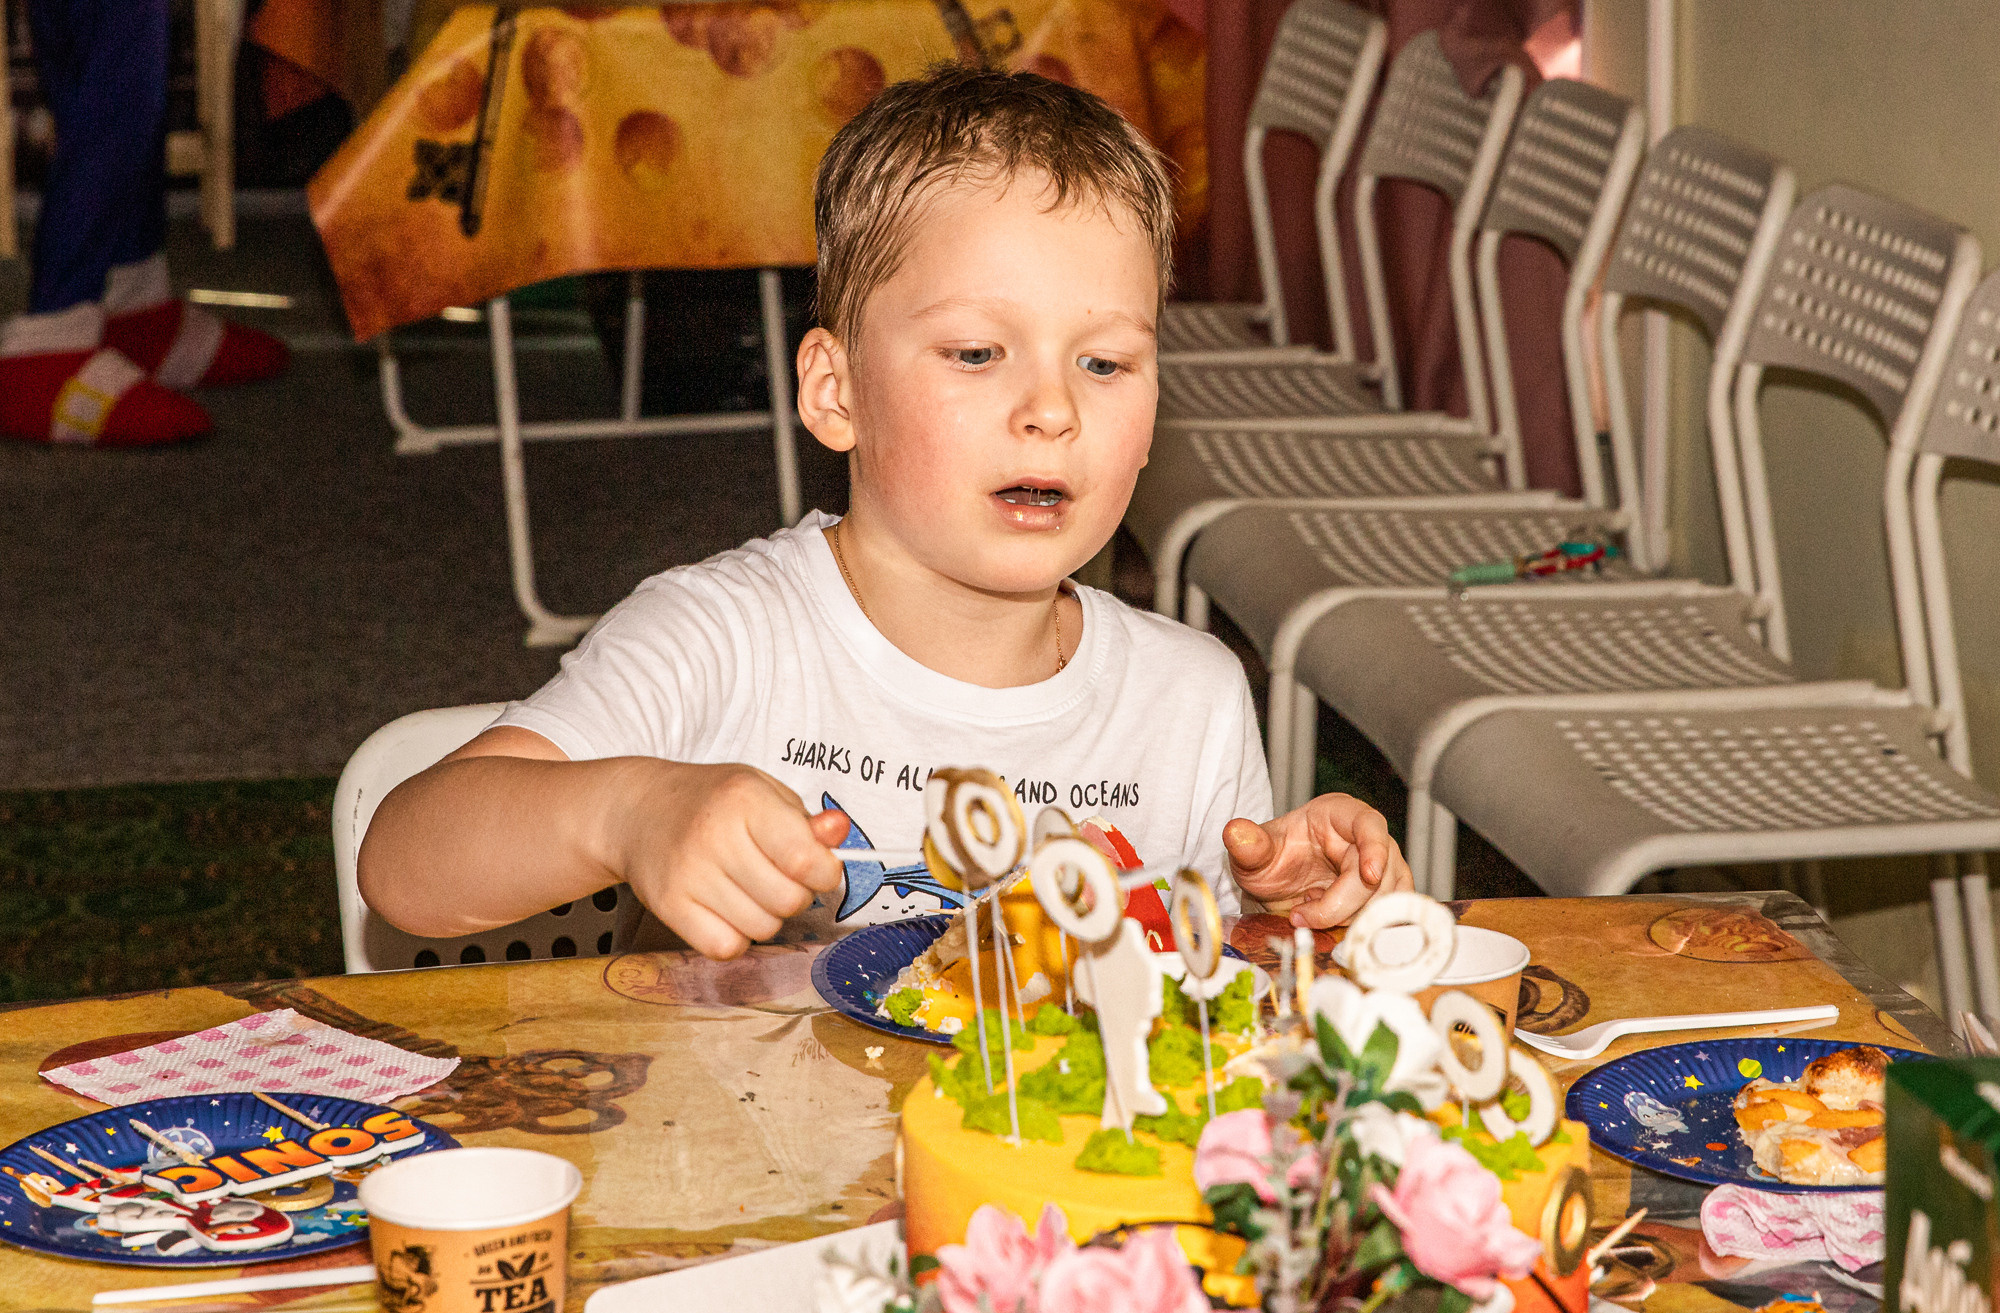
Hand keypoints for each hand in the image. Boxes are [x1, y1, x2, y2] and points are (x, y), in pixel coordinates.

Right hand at [611, 761, 847, 958]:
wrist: (639, 810)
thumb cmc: (712, 801)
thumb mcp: (763, 792)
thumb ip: (805, 820)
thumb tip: (839, 832)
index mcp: (745, 799)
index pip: (806, 860)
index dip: (825, 873)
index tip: (819, 868)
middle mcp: (715, 836)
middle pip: (789, 901)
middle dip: (796, 894)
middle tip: (777, 876)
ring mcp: (688, 874)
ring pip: (762, 928)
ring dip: (766, 916)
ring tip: (747, 888)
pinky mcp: (668, 906)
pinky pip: (727, 947)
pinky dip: (735, 936)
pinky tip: (724, 909)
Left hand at [1224, 793, 1413, 927]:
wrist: (1277, 888)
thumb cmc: (1273, 860)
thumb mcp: (1253, 855)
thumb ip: (1247, 846)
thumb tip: (1235, 833)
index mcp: (1339, 815)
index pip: (1369, 825)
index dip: (1375, 849)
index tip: (1369, 875)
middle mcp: (1367, 839)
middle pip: (1380, 873)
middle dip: (1343, 903)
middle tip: (1302, 915)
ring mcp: (1383, 868)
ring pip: (1387, 900)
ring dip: (1350, 918)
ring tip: (1310, 915)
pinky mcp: (1386, 896)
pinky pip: (1389, 917)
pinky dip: (1362, 928)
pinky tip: (1333, 927)